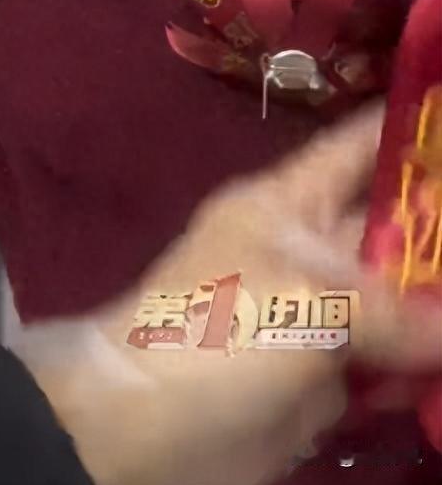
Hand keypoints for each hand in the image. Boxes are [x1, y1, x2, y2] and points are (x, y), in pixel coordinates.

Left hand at [20, 102, 441, 484]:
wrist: (146, 427)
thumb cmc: (216, 333)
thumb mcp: (308, 303)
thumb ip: (395, 312)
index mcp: (285, 204)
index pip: (351, 150)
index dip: (401, 130)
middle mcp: (306, 252)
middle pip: (390, 232)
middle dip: (437, 236)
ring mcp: (314, 317)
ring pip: (397, 305)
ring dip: (435, 311)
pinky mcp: (321, 381)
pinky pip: (388, 369)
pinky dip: (419, 374)